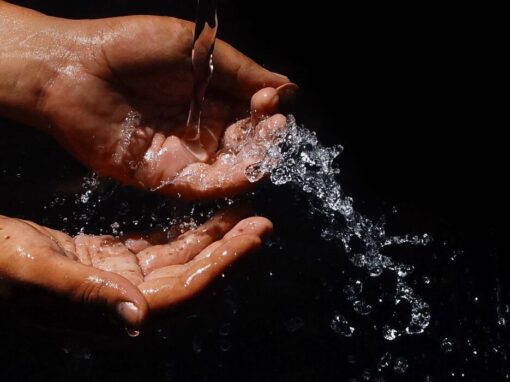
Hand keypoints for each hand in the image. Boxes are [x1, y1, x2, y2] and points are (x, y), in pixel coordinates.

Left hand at [0, 4, 294, 197]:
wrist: (71, 70)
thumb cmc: (130, 47)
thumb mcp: (194, 47)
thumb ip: (241, 71)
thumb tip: (288, 87)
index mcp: (210, 94)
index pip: (252, 111)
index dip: (267, 110)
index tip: (271, 101)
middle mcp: (201, 126)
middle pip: (245, 142)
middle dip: (264, 139)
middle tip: (273, 129)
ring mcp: (183, 152)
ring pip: (229, 167)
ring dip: (252, 163)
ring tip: (265, 153)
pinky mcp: (163, 175)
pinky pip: (201, 185)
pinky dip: (226, 183)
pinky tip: (245, 173)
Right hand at [0, 208, 271, 326]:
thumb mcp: (33, 272)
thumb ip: (85, 295)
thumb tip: (138, 318)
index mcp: (111, 312)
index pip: (183, 292)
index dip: (222, 265)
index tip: (254, 237)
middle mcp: (123, 302)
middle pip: (190, 276)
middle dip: (228, 249)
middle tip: (261, 221)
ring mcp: (117, 282)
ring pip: (177, 260)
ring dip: (210, 238)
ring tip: (241, 214)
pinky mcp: (107, 262)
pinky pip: (155, 248)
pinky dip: (180, 233)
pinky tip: (200, 219)